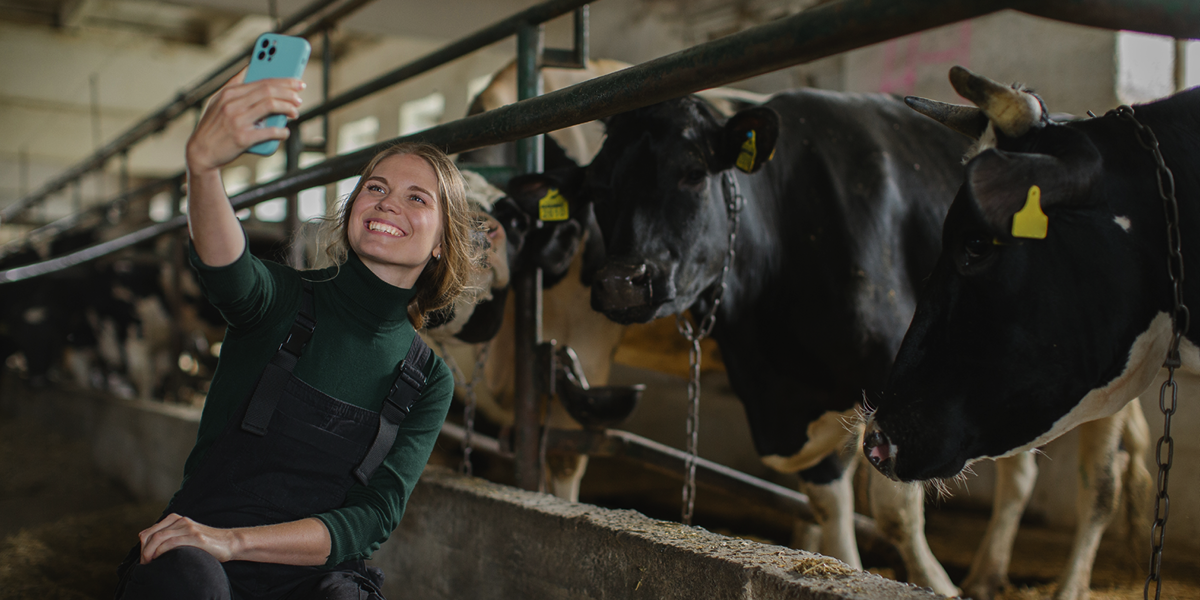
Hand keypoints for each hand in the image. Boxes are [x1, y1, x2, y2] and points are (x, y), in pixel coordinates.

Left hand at [138, 513, 237, 563]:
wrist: (229, 542)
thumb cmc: (206, 543)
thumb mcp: (186, 536)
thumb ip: (171, 537)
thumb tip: (150, 548)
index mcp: (176, 519)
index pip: (150, 531)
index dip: (142, 546)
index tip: (144, 559)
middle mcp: (181, 521)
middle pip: (151, 534)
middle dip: (144, 551)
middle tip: (144, 564)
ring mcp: (188, 528)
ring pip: (159, 538)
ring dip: (149, 553)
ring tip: (149, 564)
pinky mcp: (195, 537)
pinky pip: (171, 542)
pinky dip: (161, 552)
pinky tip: (159, 559)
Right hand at [185, 68, 304, 173]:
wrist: (200, 152)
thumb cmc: (213, 126)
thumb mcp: (217, 101)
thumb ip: (233, 84)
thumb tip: (249, 67)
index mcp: (229, 93)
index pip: (262, 82)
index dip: (284, 81)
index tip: (297, 82)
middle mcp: (232, 104)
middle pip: (268, 91)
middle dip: (289, 93)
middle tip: (299, 98)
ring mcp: (237, 120)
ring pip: (270, 106)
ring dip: (288, 108)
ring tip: (295, 112)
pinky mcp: (242, 138)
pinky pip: (269, 131)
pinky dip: (281, 131)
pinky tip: (285, 132)